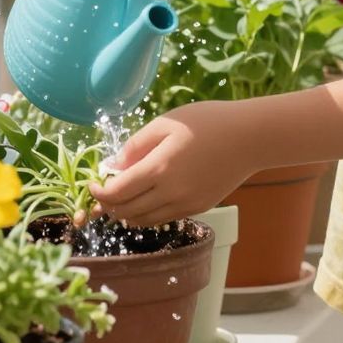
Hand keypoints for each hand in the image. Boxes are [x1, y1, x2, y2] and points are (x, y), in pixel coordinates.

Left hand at [94, 104, 255, 226]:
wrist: (249, 137)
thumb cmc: (207, 122)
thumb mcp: (165, 124)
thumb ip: (135, 146)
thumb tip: (111, 166)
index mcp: (159, 168)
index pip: (116, 193)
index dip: (98, 192)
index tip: (92, 184)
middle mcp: (171, 193)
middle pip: (126, 211)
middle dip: (109, 205)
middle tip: (104, 191)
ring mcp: (186, 204)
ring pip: (144, 220)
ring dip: (127, 212)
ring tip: (123, 197)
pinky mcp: (198, 208)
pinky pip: (163, 218)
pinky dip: (147, 214)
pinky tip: (146, 199)